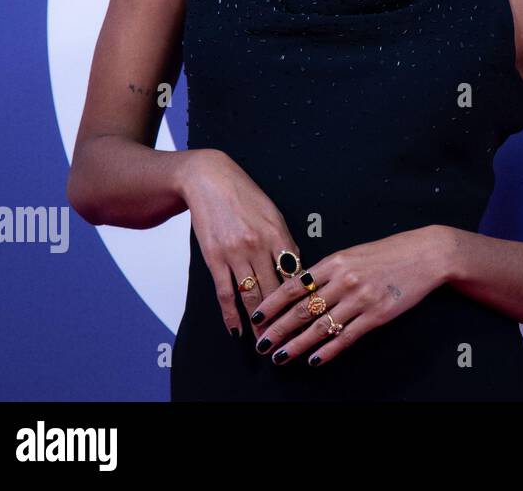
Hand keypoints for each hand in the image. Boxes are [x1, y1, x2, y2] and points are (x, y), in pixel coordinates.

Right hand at [179, 148, 299, 338]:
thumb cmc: (245, 196)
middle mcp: (259, 245)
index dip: (305, 297)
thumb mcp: (273, 214)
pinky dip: (231, 314)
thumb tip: (296, 268)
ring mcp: (236, 253)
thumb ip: (284, 241)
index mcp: (279, 233)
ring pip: (252, 295)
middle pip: (277, 290)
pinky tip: (237, 330)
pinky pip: (225, 292)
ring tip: (267, 343)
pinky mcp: (214, 258)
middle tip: (293, 339)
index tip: (312, 315)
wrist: (210, 180)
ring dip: (259, 323)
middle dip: (285, 317)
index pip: (297, 273)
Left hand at [250, 225, 450, 366]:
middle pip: (302, 310)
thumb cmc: (390, 252)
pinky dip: (328, 351)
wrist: (426, 254)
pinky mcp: (377, 314)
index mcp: (335, 262)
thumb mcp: (354, 253)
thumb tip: (301, 289)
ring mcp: (361, 299)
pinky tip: (315, 359)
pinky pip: (346, 337)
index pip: (294, 286)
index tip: (257, 317)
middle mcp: (345, 280)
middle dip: (278, 330)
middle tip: (261, 344)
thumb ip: (328, 271)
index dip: (272, 304)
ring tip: (280, 357)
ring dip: (297, 345)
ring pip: (320, 327)